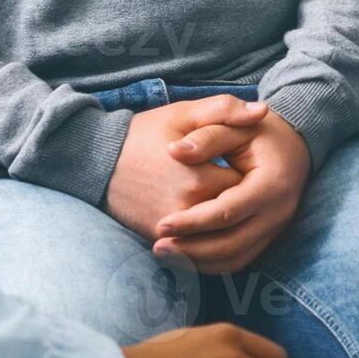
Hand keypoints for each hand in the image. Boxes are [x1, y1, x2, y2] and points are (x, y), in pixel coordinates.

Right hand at [103, 96, 266, 236]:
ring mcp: (172, 231)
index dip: (251, 176)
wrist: (96, 160)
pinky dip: (207, 238)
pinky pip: (196, 247)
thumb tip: (263, 112)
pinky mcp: (158, 239)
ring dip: (227, 223)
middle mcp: (188, 211)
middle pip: (235, 214)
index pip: (247, 187)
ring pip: (218, 234)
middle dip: (241, 200)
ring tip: (226, 202)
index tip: (246, 165)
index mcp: (200, 180)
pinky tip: (211, 222)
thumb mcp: (184, 113)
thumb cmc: (143, 134)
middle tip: (239, 184)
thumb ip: (225, 110)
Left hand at [151, 109, 309, 273]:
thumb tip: (173, 150)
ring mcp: (275, 228)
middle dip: (192, 250)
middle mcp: (277, 213)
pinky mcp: (267, 237)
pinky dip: (211, 264)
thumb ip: (206, 137)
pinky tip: (184, 257)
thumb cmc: (260, 132)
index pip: (227, 212)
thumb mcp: (235, 127)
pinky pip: (239, 260)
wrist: (294, 144)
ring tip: (164, 254)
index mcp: (271, 185)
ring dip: (198, 262)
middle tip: (157, 246)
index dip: (193, 222)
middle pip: (231, 244)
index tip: (161, 224)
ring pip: (235, 259)